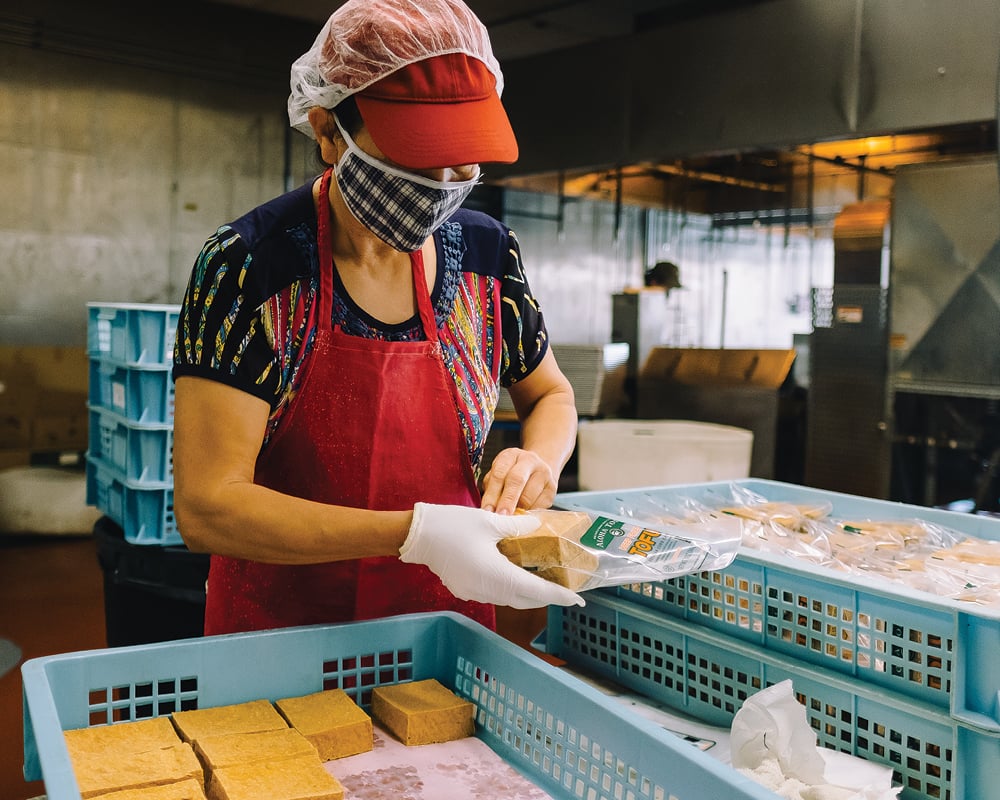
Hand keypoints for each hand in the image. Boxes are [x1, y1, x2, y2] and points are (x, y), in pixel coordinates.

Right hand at [400, 503, 584, 608]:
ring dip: (527, 591)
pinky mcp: (465, 589)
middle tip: (564, 588)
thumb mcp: (489, 521)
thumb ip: (517, 527)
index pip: (536, 591)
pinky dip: (509, 587)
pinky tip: (514, 573)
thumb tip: (538, 525)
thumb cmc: (452, 525)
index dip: (558, 595)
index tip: (577, 599)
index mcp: (497, 575)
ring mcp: (474, 593)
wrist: (417, 535)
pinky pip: (494, 592)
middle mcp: (487, 590)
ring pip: (509, 597)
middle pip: (525, 599)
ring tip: (543, 579)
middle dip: (546, 595)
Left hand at [480, 448, 557, 514]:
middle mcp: (529, 461)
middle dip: (507, 501)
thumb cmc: (512, 473)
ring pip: (529, 497)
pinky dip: (529, 513)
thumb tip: (490, 510)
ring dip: (518, 510)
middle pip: (517, 480)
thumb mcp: (499, 474)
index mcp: (511, 455)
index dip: (492, 494)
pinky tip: (524, 513)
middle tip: (501, 516)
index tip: (488, 510)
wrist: (538, 469)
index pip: (499, 473)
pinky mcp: (552, 489)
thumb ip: (492, 488)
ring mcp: (544, 473)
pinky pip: (539, 506)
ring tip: (511, 516)